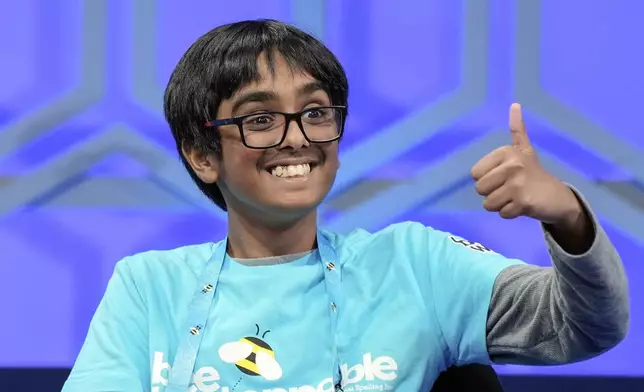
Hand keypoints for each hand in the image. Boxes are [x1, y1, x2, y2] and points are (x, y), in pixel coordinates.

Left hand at [470, 103, 582, 227]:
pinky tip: (522, 205)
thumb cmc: (533, 173)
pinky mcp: (523, 202)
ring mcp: (518, 184)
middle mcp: (512, 165)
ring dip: (500, 204)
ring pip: (488, 203)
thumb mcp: (523, 149)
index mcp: (507, 152)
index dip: (486, 179)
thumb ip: (517, 129)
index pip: (475, 173)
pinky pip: (501, 213)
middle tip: (510, 188)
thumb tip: (515, 104)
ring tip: (515, 197)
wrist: (558, 197)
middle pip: (479, 189)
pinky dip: (510, 213)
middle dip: (492, 193)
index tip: (503, 176)